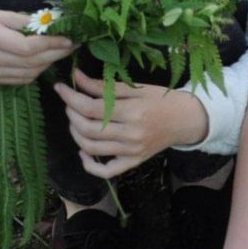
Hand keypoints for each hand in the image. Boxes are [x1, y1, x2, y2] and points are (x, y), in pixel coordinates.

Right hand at [0, 6, 73, 83]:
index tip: (68, 38)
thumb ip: (22, 20)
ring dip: (48, 63)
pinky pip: (20, 79)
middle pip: (30, 62)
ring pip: (28, 73)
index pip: (26, 47)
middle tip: (71, 45)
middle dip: (55, 54)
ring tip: (60, 51)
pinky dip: (36, 71)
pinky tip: (43, 60)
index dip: (51, 44)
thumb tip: (51, 24)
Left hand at [54, 71, 209, 177]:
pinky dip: (89, 165)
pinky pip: (106, 171)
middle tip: (70, 102)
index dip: (70, 97)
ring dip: (75, 133)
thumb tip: (76, 77)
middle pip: (87, 128)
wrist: (187, 119)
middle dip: (71, 114)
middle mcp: (132, 134)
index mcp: (133, 112)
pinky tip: (83, 151)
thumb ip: (104, 86)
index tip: (60, 87)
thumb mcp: (136, 88)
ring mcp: (132, 151)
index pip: (91, 108)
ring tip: (76, 120)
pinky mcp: (134, 161)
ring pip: (91, 148)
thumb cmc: (162, 100)